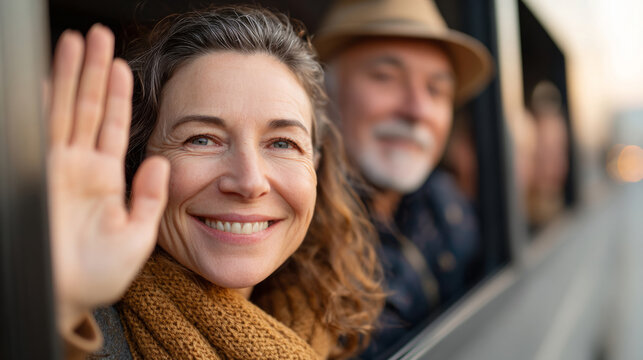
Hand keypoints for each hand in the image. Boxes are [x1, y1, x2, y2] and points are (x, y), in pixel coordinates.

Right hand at [47, 25, 168, 330]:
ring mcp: (56, 169)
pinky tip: (39, 80)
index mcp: (106, 178)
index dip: (117, 94)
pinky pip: (40, 135)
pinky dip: (39, 107)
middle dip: (92, 71)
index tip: (121, 64)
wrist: (66, 297)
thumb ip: (149, 198)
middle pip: (87, 107)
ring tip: (74, 41)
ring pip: (64, 111)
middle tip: (97, 35)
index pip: (113, 125)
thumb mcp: (138, 235)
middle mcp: (79, 167)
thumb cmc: (99, 273)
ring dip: (68, 76)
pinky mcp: (39, 177)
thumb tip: (161, 164)